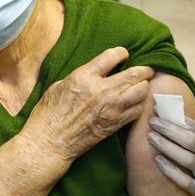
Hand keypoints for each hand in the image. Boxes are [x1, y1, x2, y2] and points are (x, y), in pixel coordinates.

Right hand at [22, 47, 152, 161]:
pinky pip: (138, 110)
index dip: (122, 53)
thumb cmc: (49, 114)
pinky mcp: (115, 124)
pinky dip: (140, 104)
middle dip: (144, 69)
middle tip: (145, 70)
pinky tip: (136, 102)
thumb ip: (82, 76)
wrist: (49, 143)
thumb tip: (97, 71)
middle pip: (135, 73)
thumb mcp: (60, 85)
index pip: (113, 55)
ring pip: (142, 91)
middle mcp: (101, 90)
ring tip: (142, 85)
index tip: (124, 55)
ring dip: (144, 86)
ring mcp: (111, 108)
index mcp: (84, 76)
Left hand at [148, 104, 194, 195]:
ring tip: (150, 137)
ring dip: (165, 146)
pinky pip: (182, 180)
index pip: (194, 125)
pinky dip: (169, 169)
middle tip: (151, 121)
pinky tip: (157, 161)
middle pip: (187, 139)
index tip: (160, 109)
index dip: (175, 117)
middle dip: (167, 128)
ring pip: (183, 157)